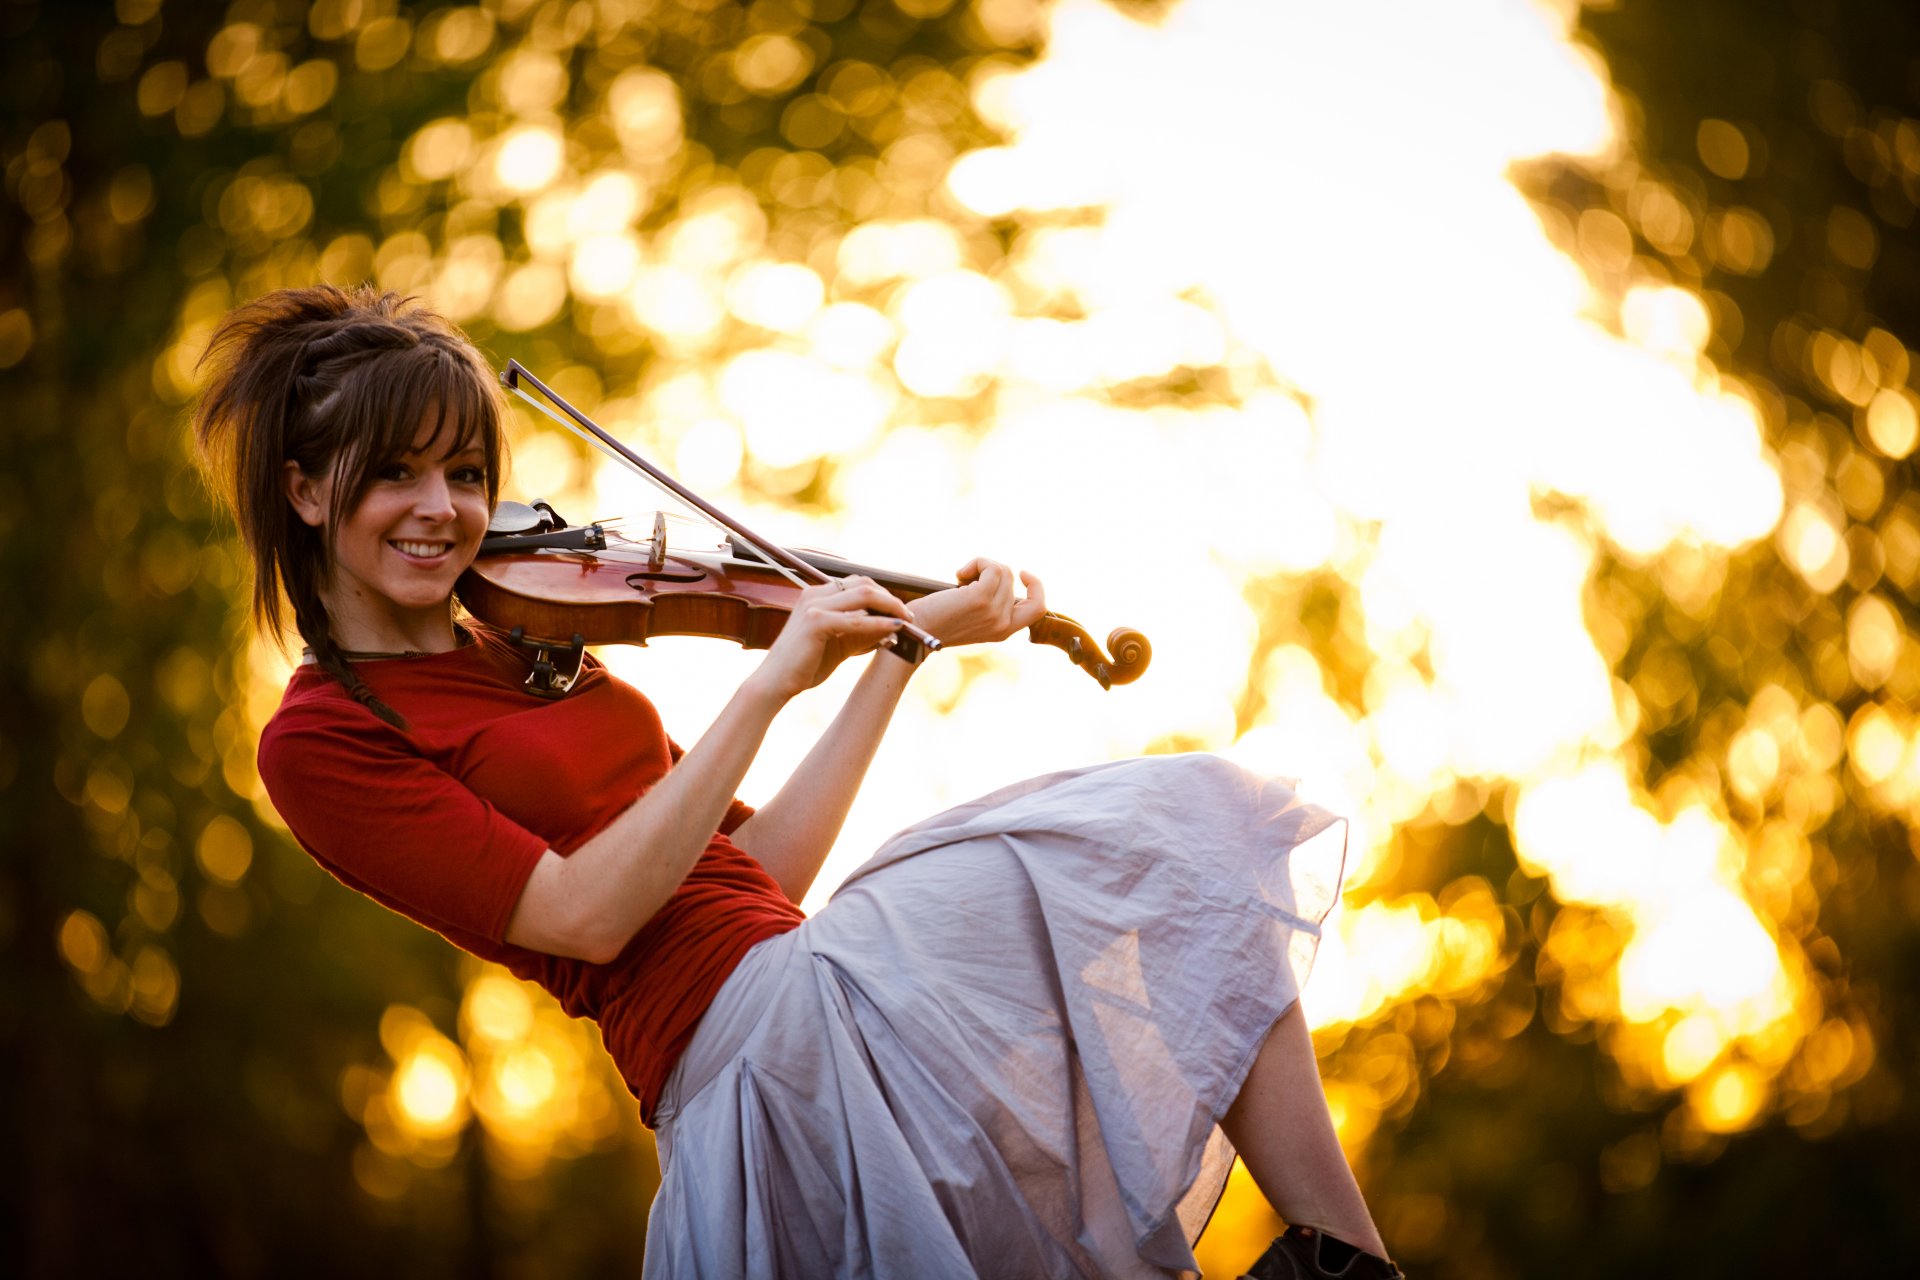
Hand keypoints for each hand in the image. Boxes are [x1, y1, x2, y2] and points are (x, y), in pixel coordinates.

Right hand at [753, 576, 913, 698]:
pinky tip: (895, 629)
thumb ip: (863, 634)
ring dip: (890, 607)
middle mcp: (815, 594)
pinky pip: (857, 620)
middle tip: (908, 617)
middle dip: (891, 598)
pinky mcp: (816, 622)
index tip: (900, 612)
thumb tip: (893, 629)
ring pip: (864, 595)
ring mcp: (814, 606)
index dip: (883, 595)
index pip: (858, 584)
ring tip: (906, 622)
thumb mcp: (840, 646)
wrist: (775, 684)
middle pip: (864, 584)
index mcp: (817, 596)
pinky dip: (879, 623)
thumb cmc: (805, 666)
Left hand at [905, 558, 1047, 649]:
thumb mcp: (974, 618)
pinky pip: (991, 566)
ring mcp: (993, 611)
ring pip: (1002, 570)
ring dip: (981, 565)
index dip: (1036, 587)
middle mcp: (1003, 624)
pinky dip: (977, 562)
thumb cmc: (938, 621)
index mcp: (1004, 631)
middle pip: (1012, 579)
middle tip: (968, 578)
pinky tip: (959, 574)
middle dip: (991, 570)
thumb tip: (999, 574)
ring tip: (962, 577)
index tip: (1022, 573)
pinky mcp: (980, 598)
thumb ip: (991, 605)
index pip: (1039, 608)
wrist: (916, 632)